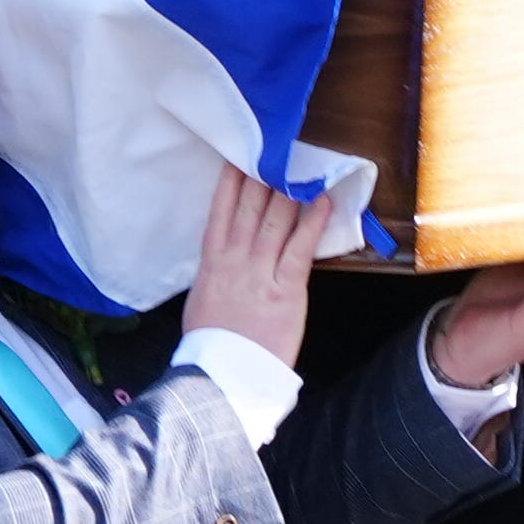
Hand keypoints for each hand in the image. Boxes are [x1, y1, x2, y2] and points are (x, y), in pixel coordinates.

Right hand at [182, 164, 336, 367]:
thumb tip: (223, 255)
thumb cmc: (210, 343)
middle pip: (250, 207)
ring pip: (276, 220)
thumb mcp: (200, 299)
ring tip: (301, 165)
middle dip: (264, 175)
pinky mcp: (285, 289)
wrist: (221, 376)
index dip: (232, 180)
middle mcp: (235, 259)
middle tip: (277, 147)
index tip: (240, 155)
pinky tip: (323, 201)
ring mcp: (260, 272)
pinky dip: (313, 222)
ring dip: (290, 190)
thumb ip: (214, 272)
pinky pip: (301, 248)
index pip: (221, 210)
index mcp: (211, 261)